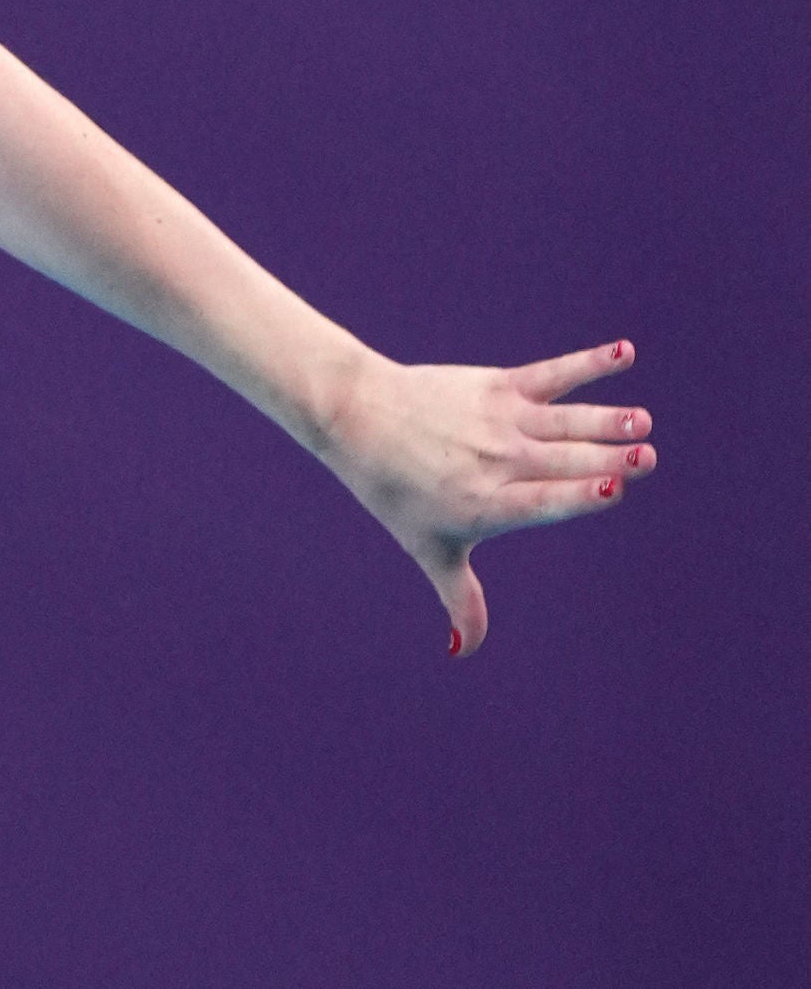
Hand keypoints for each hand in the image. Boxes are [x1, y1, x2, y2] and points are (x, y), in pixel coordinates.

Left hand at [319, 340, 652, 656]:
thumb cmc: (395, 490)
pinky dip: (588, 363)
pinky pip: (551, 374)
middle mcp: (499, 461)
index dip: (580, 495)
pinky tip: (624, 353)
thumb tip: (462, 652)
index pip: (543, 502)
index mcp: (488, 504)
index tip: (614, 489)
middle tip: (648, 457)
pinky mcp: (498, 385)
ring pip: (566, 420)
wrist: (357, 416)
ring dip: (608, 419)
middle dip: (609, 458)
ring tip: (641, 421)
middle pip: (566, 460)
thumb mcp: (428, 548)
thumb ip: (460, 600)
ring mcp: (500, 420)